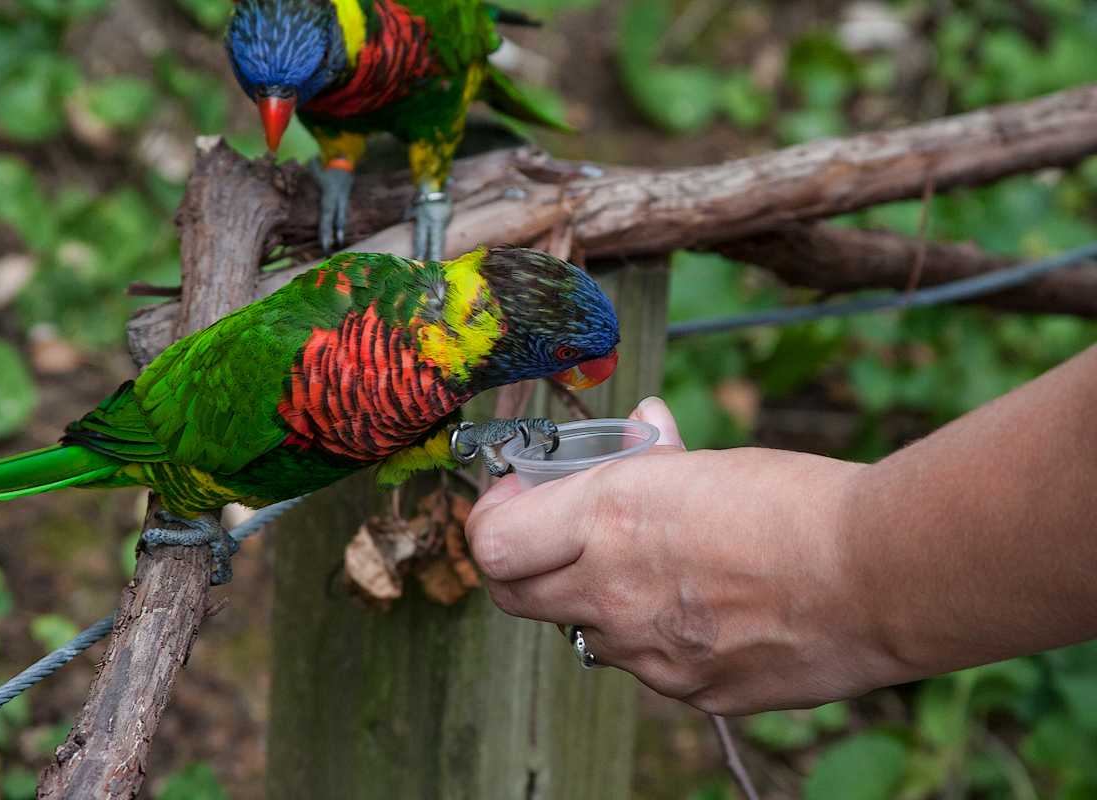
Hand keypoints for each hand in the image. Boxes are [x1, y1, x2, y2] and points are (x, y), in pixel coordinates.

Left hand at [466, 397, 875, 714]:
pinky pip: (647, 667)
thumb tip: (645, 427)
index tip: (515, 501)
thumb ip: (653, 461)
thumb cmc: (800, 505)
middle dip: (523, 567)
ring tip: (655, 566)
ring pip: (585, 633)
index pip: (492, 546)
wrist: (883, 578)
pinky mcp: (692, 692)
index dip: (492, 521)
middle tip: (555, 537)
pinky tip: (706, 607)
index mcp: (608, 520)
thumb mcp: (707, 464)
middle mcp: (612, 595)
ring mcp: (649, 655)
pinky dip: (655, 638)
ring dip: (596, 600)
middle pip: (514, 598)